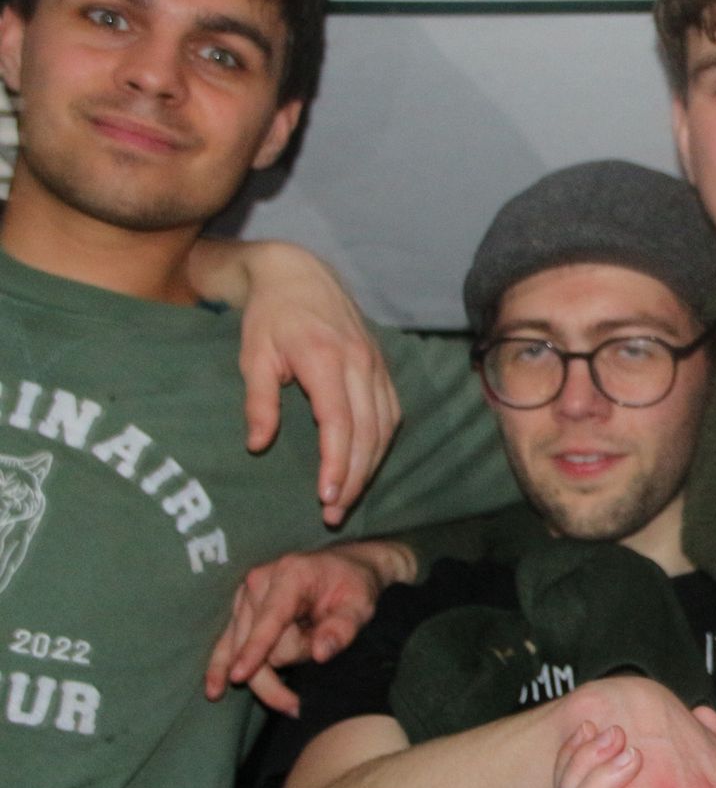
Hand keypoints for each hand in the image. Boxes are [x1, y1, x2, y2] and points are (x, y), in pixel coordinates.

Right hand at [203, 540, 410, 711]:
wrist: (347, 566)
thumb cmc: (355, 585)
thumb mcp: (361, 604)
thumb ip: (344, 628)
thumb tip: (320, 654)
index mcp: (290, 574)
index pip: (270, 618)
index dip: (257, 649)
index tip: (240, 676)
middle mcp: (259, 581)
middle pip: (254, 641)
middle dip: (285, 662)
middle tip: (318, 660)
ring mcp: (245, 595)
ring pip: (242, 649)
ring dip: (269, 667)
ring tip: (299, 674)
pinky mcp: (240, 609)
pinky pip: (226, 644)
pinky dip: (224, 666)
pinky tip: (214, 688)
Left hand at [221, 240, 401, 525]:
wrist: (299, 274)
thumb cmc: (269, 316)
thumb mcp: (252, 355)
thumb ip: (258, 401)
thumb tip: (258, 445)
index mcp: (326, 359)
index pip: (340, 422)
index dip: (337, 463)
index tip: (326, 496)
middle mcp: (360, 363)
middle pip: (368, 431)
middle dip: (355, 476)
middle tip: (335, 513)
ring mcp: (377, 364)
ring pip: (385, 426)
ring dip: (371, 465)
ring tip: (349, 498)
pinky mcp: (382, 366)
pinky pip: (391, 412)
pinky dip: (381, 443)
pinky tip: (367, 464)